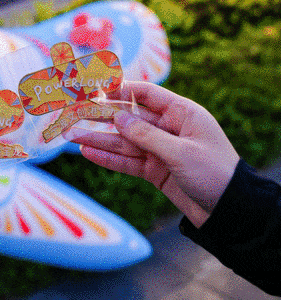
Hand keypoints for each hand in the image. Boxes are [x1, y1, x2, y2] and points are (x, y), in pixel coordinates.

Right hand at [73, 81, 238, 227]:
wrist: (229, 211)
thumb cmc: (214, 174)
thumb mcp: (180, 152)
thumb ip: (146, 135)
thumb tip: (117, 118)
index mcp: (182, 114)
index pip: (146, 94)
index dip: (120, 89)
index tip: (95, 88)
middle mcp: (169, 128)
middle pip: (128, 119)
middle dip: (101, 117)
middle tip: (74, 113)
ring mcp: (160, 150)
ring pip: (123, 142)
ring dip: (98, 139)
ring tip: (70, 136)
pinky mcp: (154, 170)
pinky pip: (126, 161)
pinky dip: (108, 158)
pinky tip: (87, 153)